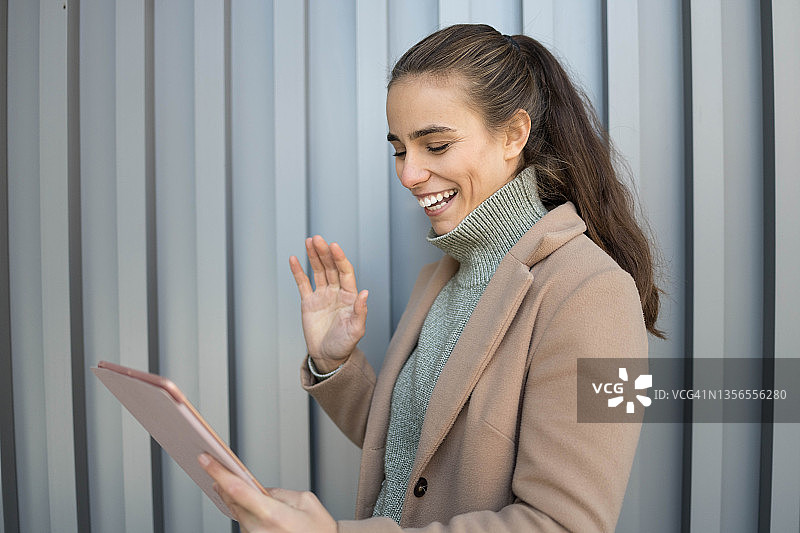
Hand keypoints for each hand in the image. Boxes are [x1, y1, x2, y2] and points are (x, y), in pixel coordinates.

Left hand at [199, 454, 335, 532]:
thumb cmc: (319, 529)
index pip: (238, 489)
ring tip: (222, 479)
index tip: (205, 459)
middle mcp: (260, 530)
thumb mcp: (305, 501)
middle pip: (231, 501)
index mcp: (273, 515)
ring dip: (230, 496)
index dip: (219, 472)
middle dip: (221, 481)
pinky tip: (239, 500)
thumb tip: (259, 489)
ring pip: (236, 512)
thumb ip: (279, 492)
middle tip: (209, 462)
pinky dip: (240, 509)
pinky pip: (243, 523)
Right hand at [289, 235, 367, 371]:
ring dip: (314, 256)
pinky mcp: (308, 302)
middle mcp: (336, 292)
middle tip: (317, 239)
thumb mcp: (356, 330)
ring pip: (318, 271)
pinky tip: (294, 258)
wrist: (328, 357)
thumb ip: (360, 311)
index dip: (340, 258)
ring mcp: (322, 296)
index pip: (345, 272)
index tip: (334, 246)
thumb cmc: (345, 345)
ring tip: (309, 241)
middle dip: (324, 253)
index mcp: (349, 296)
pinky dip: (298, 271)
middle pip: (330, 267)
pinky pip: (303, 283)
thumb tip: (365, 293)